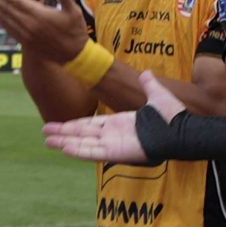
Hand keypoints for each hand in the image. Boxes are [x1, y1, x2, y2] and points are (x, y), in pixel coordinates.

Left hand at [0, 0, 87, 61]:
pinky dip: (0, 21)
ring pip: (6, 20)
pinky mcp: (26, 43)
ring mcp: (27, 35)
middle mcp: (30, 26)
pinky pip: (9, 30)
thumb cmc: (75, 31)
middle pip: (8, 10)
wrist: (74, 56)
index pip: (18, 2)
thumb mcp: (74, 13)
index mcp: (41, 16)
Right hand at [41, 75, 168, 162]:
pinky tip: (63, 148)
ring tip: (47, 140)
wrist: (181, 131)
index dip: (74, 125)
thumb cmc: (173, 117)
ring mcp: (114, 145)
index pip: (91, 124)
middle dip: (63, 133)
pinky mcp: (116, 153)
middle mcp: (114, 135)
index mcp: (121, 123)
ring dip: (65, 142)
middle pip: (82, 134)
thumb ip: (149, 86)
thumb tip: (146, 74)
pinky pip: (93, 152)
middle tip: (44, 133)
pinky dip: (78, 150)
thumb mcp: (157, 96)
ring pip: (83, 143)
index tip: (59, 125)